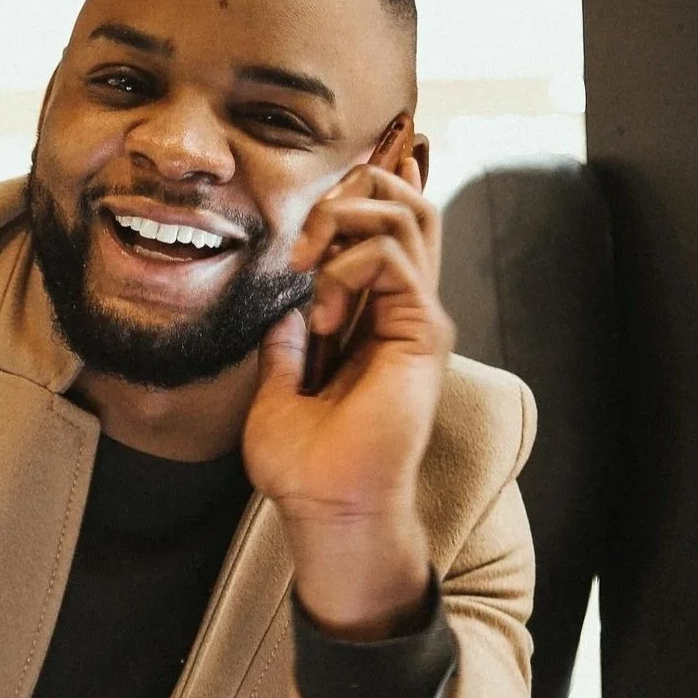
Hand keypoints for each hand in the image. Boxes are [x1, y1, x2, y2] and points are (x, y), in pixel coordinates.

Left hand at [243, 158, 450, 639]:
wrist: (326, 505)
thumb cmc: (305, 464)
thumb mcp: (276, 390)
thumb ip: (284, 346)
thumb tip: (280, 310)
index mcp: (372, 316)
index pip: (382, 227)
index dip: (353, 194)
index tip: (302, 215)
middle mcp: (402, 308)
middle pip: (405, 202)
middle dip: (350, 192)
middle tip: (302, 237)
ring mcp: (417, 317)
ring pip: (410, 213)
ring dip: (349, 218)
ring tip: (308, 263)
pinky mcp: (421, 333)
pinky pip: (397, 257)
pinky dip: (350, 265)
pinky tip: (323, 311)